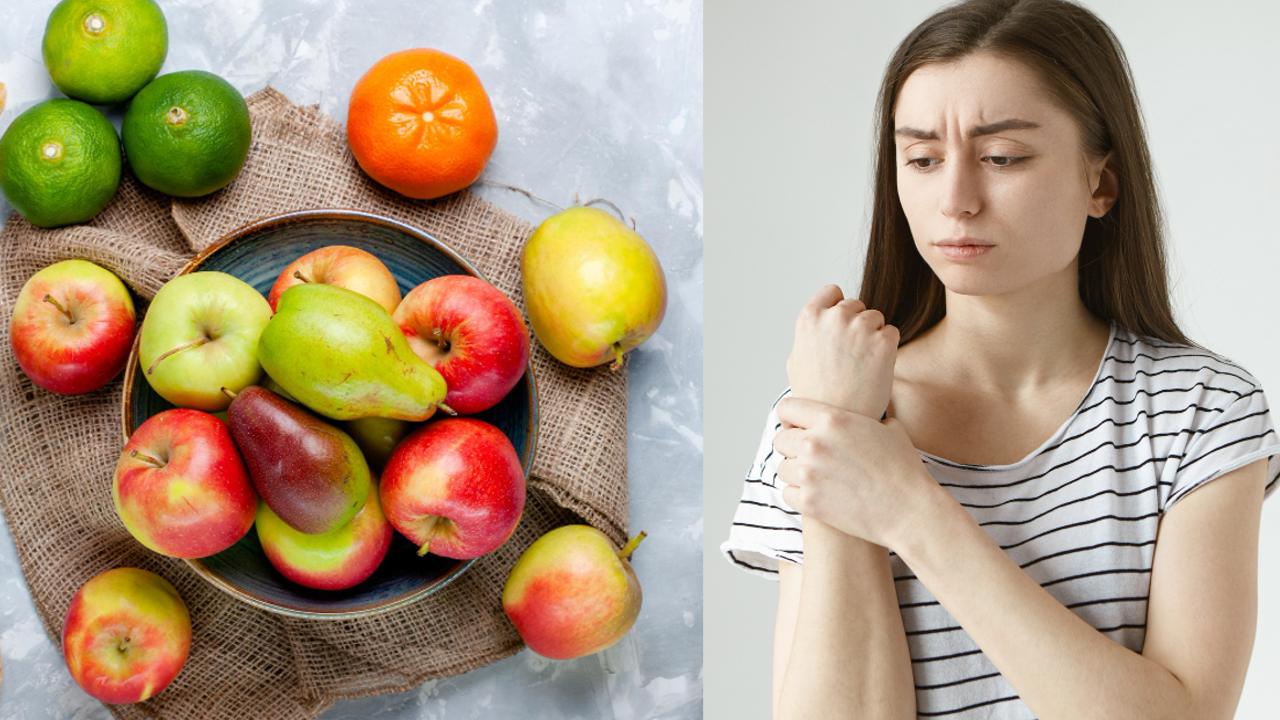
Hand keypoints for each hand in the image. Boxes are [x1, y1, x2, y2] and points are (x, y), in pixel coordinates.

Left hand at [773, 396, 939, 549]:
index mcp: (832, 420)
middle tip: (811, 457)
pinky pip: (787, 493)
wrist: (909, 510)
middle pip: (780, 440)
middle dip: (792, 447)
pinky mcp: (809, 502)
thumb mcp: (889, 427)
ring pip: (782, 468)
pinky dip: (799, 495)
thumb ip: (864, 415)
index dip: (791, 418)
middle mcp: (815, 444)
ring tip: (818, 477)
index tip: (797, 427)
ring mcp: (809, 475)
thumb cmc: (903, 469)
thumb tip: (863, 407)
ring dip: (796, 473)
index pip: (786, 408)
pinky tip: (819, 495)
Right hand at [785, 284, 898, 418]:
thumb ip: (810, 334)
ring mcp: (860, 327)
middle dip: (856, 324)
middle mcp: (835, 316)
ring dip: (873, 336)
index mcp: (809, 317)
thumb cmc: (815, 396)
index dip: (838, 306)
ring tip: (861, 365)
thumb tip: (820, 322)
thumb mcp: (796, 360)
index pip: (832, 291)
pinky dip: (887, 348)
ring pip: (876, 318)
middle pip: (856, 305)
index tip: (840, 325)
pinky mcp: (883, 341)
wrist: (838, 419)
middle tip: (851, 355)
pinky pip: (891, 333)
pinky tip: (874, 369)